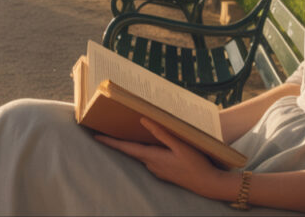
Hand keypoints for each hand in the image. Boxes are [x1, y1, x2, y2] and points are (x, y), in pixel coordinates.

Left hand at [93, 118, 231, 199]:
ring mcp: (157, 170)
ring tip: (125, 134)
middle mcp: (152, 165)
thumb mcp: (180, 145)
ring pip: (142, 155)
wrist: (208, 184)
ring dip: (133, 146)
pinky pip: (150, 159)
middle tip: (106, 131)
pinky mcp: (164, 172)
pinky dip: (145, 151)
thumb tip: (144, 121)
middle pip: (131, 151)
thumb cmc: (196, 163)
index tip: (96, 136)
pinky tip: (149, 144)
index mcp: (153, 157)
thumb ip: (162, 133)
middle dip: (118, 142)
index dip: (110, 142)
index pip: (127, 148)